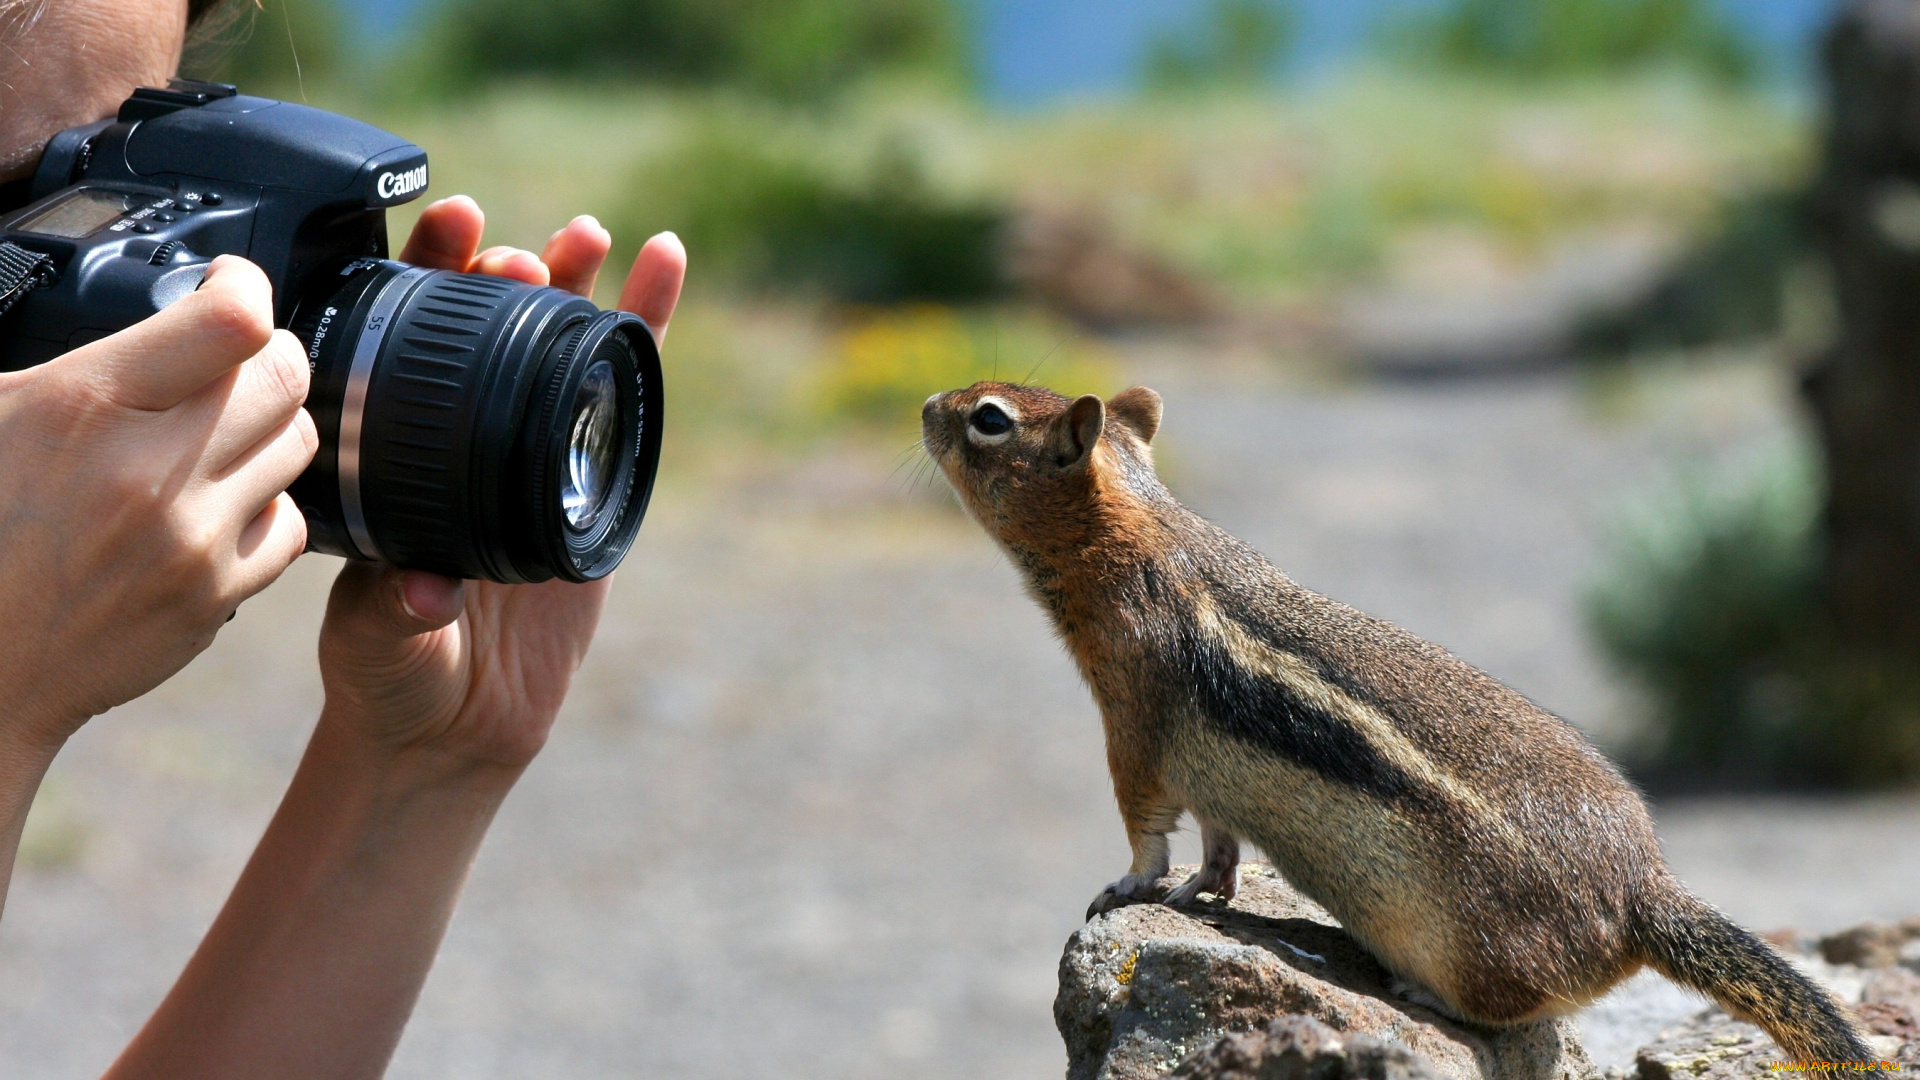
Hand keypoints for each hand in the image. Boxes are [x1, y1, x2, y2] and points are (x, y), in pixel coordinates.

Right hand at [0, 256, 313, 748]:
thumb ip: (73, 363)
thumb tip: (150, 314)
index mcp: (84, 405)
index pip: (229, 323)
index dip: (244, 286)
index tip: (231, 284)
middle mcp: (149, 469)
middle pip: (286, 377)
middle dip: (269, 355)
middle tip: (239, 358)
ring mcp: (192, 537)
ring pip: (298, 444)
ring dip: (271, 427)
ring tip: (224, 431)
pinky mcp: (217, 593)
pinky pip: (290, 525)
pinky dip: (266, 506)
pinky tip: (221, 503)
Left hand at [317, 196, 684, 772]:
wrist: (453, 729)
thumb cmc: (391, 679)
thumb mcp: (374, 644)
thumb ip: (393, 616)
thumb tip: (425, 590)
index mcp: (389, 453)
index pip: (406, 333)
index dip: (429, 271)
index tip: (451, 231)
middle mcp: (457, 440)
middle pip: (486, 326)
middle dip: (508, 273)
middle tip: (524, 254)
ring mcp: (526, 454)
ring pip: (556, 349)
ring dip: (578, 284)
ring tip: (592, 234)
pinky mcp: (591, 481)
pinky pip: (621, 400)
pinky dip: (644, 334)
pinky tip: (663, 269)